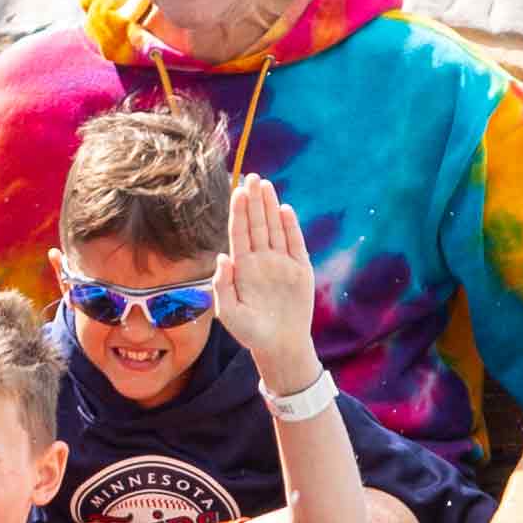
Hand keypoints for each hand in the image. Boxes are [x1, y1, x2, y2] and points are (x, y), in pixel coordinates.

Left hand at [210, 173, 323, 385]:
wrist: (280, 345)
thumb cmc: (251, 332)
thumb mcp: (229, 313)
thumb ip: (223, 286)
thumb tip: (222, 257)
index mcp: (242, 267)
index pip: (239, 233)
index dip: (238, 212)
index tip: (237, 191)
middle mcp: (260, 260)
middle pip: (256, 224)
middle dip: (254, 201)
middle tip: (252, 177)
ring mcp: (281, 262)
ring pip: (274, 228)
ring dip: (270, 206)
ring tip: (265, 185)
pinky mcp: (300, 269)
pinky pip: (294, 243)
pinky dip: (290, 227)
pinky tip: (285, 209)